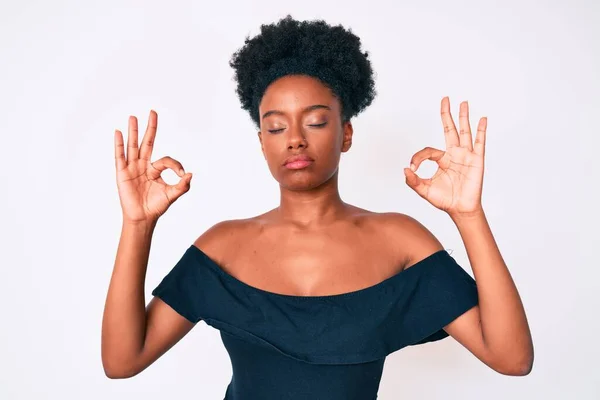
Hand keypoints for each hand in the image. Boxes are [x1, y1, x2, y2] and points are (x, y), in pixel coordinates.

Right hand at [114, 110, 191, 223]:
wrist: (143, 218)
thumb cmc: (156, 206)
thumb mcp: (172, 195)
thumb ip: (183, 185)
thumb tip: (190, 174)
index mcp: (155, 170)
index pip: (166, 160)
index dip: (175, 165)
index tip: (182, 174)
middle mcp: (143, 165)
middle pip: (147, 142)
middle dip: (150, 128)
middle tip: (153, 112)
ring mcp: (132, 168)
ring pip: (133, 146)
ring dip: (133, 131)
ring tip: (133, 117)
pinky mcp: (122, 173)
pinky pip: (120, 156)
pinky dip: (119, 144)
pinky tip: (118, 132)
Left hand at [403, 97, 486, 217]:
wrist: (460, 210)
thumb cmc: (444, 200)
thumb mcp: (424, 190)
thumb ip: (413, 181)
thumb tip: (405, 169)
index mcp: (442, 160)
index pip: (428, 150)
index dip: (418, 158)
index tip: (413, 167)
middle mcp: (454, 154)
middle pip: (450, 129)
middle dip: (447, 114)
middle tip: (445, 98)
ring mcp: (466, 156)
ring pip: (464, 132)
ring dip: (464, 117)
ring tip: (463, 102)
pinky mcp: (477, 160)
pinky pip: (480, 143)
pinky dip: (481, 131)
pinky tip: (482, 119)